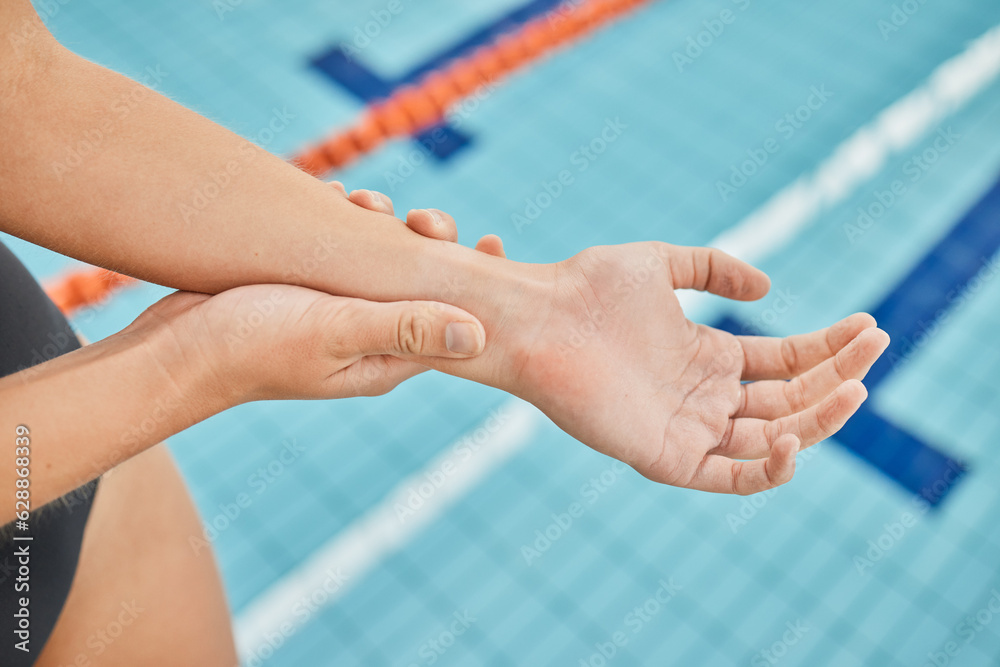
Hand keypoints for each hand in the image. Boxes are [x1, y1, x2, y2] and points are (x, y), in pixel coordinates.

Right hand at [127, 182, 507, 402]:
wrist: (174, 350)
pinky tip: (330, 198)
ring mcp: (335, 312)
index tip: (490, 240)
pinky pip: (339, 248)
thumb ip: (407, 328)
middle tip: (414, 217)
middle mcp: (368, 337)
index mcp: (388, 358)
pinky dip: (340, 219)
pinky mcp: (305, 290)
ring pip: (379, 259)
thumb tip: (481, 335)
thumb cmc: (253, 346)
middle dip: (424, 240)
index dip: (477, 281)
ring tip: (360, 201)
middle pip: (419, 282)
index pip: (452, 322)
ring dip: (379, 223)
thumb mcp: (337, 331)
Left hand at [513, 242, 888, 494]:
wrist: (537, 316)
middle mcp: (703, 397)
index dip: (828, 348)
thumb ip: (713, 269)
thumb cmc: (585, 287)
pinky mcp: (665, 456)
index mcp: (706, 356)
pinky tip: (794, 438)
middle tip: (875, 348)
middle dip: (837, 377)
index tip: (867, 327)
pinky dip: (768, 470)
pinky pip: (729, 478)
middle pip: (789, 399)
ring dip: (819, 421)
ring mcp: (687, 429)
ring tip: (855, 388)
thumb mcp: (660, 263)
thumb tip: (769, 290)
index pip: (785, 363)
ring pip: (772, 440)